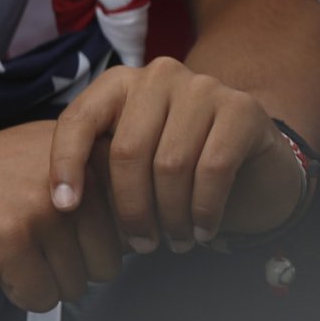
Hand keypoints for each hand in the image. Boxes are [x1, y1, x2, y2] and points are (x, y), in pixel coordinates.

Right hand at [0, 121, 121, 312]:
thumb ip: (100, 179)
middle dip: (72, 265)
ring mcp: (41, 209)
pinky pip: (42, 297)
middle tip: (33, 237)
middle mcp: (73, 179)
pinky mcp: (10, 240)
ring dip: (44, 278)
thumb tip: (149, 228)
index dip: (105, 240)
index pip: (136, 226)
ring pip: (76, 286)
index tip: (74, 229)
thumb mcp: (50, 154)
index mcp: (89, 156)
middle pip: (109, 265)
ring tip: (11, 243)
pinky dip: (20, 291)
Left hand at [48, 55, 304, 253]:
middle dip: (131, 207)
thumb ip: (102, 166)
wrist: (256, 166)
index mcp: (119, 82)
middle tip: (141, 244)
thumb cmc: (181, 167)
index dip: (66, 164)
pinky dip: (204, 209)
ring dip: (171, 215)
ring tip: (175, 242)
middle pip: (127, 150)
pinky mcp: (242, 109)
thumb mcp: (134, 162)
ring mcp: (202, 87)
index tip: (64, 208)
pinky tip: (202, 231)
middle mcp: (157, 76)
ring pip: (170, 164)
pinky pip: (213, 169)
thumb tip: (65, 202)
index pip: (78, 120)